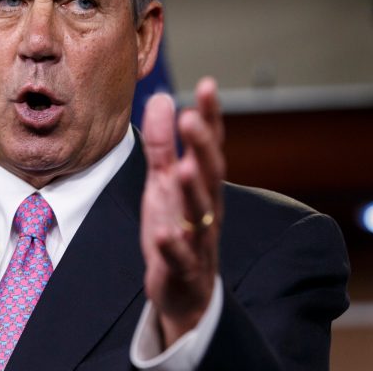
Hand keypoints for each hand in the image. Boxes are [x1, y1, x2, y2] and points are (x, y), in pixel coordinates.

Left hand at [140, 77, 225, 346]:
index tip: (208, 84)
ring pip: (200, 213)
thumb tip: (161, 97)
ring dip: (193, 191)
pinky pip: (180, 257)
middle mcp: (207, 207)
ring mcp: (198, 239)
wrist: (184, 290)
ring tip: (184, 168)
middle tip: (192, 117)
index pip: (211, 145)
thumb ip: (162, 143)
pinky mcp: (184, 269)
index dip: (211, 116)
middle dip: (202, 146)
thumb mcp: (163, 182)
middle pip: (210, 174)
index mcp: (202, 183)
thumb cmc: (175, 226)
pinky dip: (172, 246)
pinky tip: (162, 234)